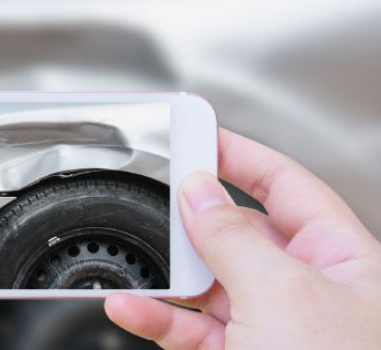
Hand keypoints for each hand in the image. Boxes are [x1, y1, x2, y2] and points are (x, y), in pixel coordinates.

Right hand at [105, 129, 380, 348]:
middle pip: (237, 232)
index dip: (241, 156)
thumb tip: (198, 191)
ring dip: (166, 275)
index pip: (285, 186)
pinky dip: (155, 318)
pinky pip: (188, 328)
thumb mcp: (282, 294)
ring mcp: (269, 325)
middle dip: (193, 220)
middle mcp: (306, 288)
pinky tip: (130, 307)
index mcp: (341, 257)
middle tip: (155, 196)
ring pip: (206, 284)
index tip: (198, 135)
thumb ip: (232, 237)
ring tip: (134, 260)